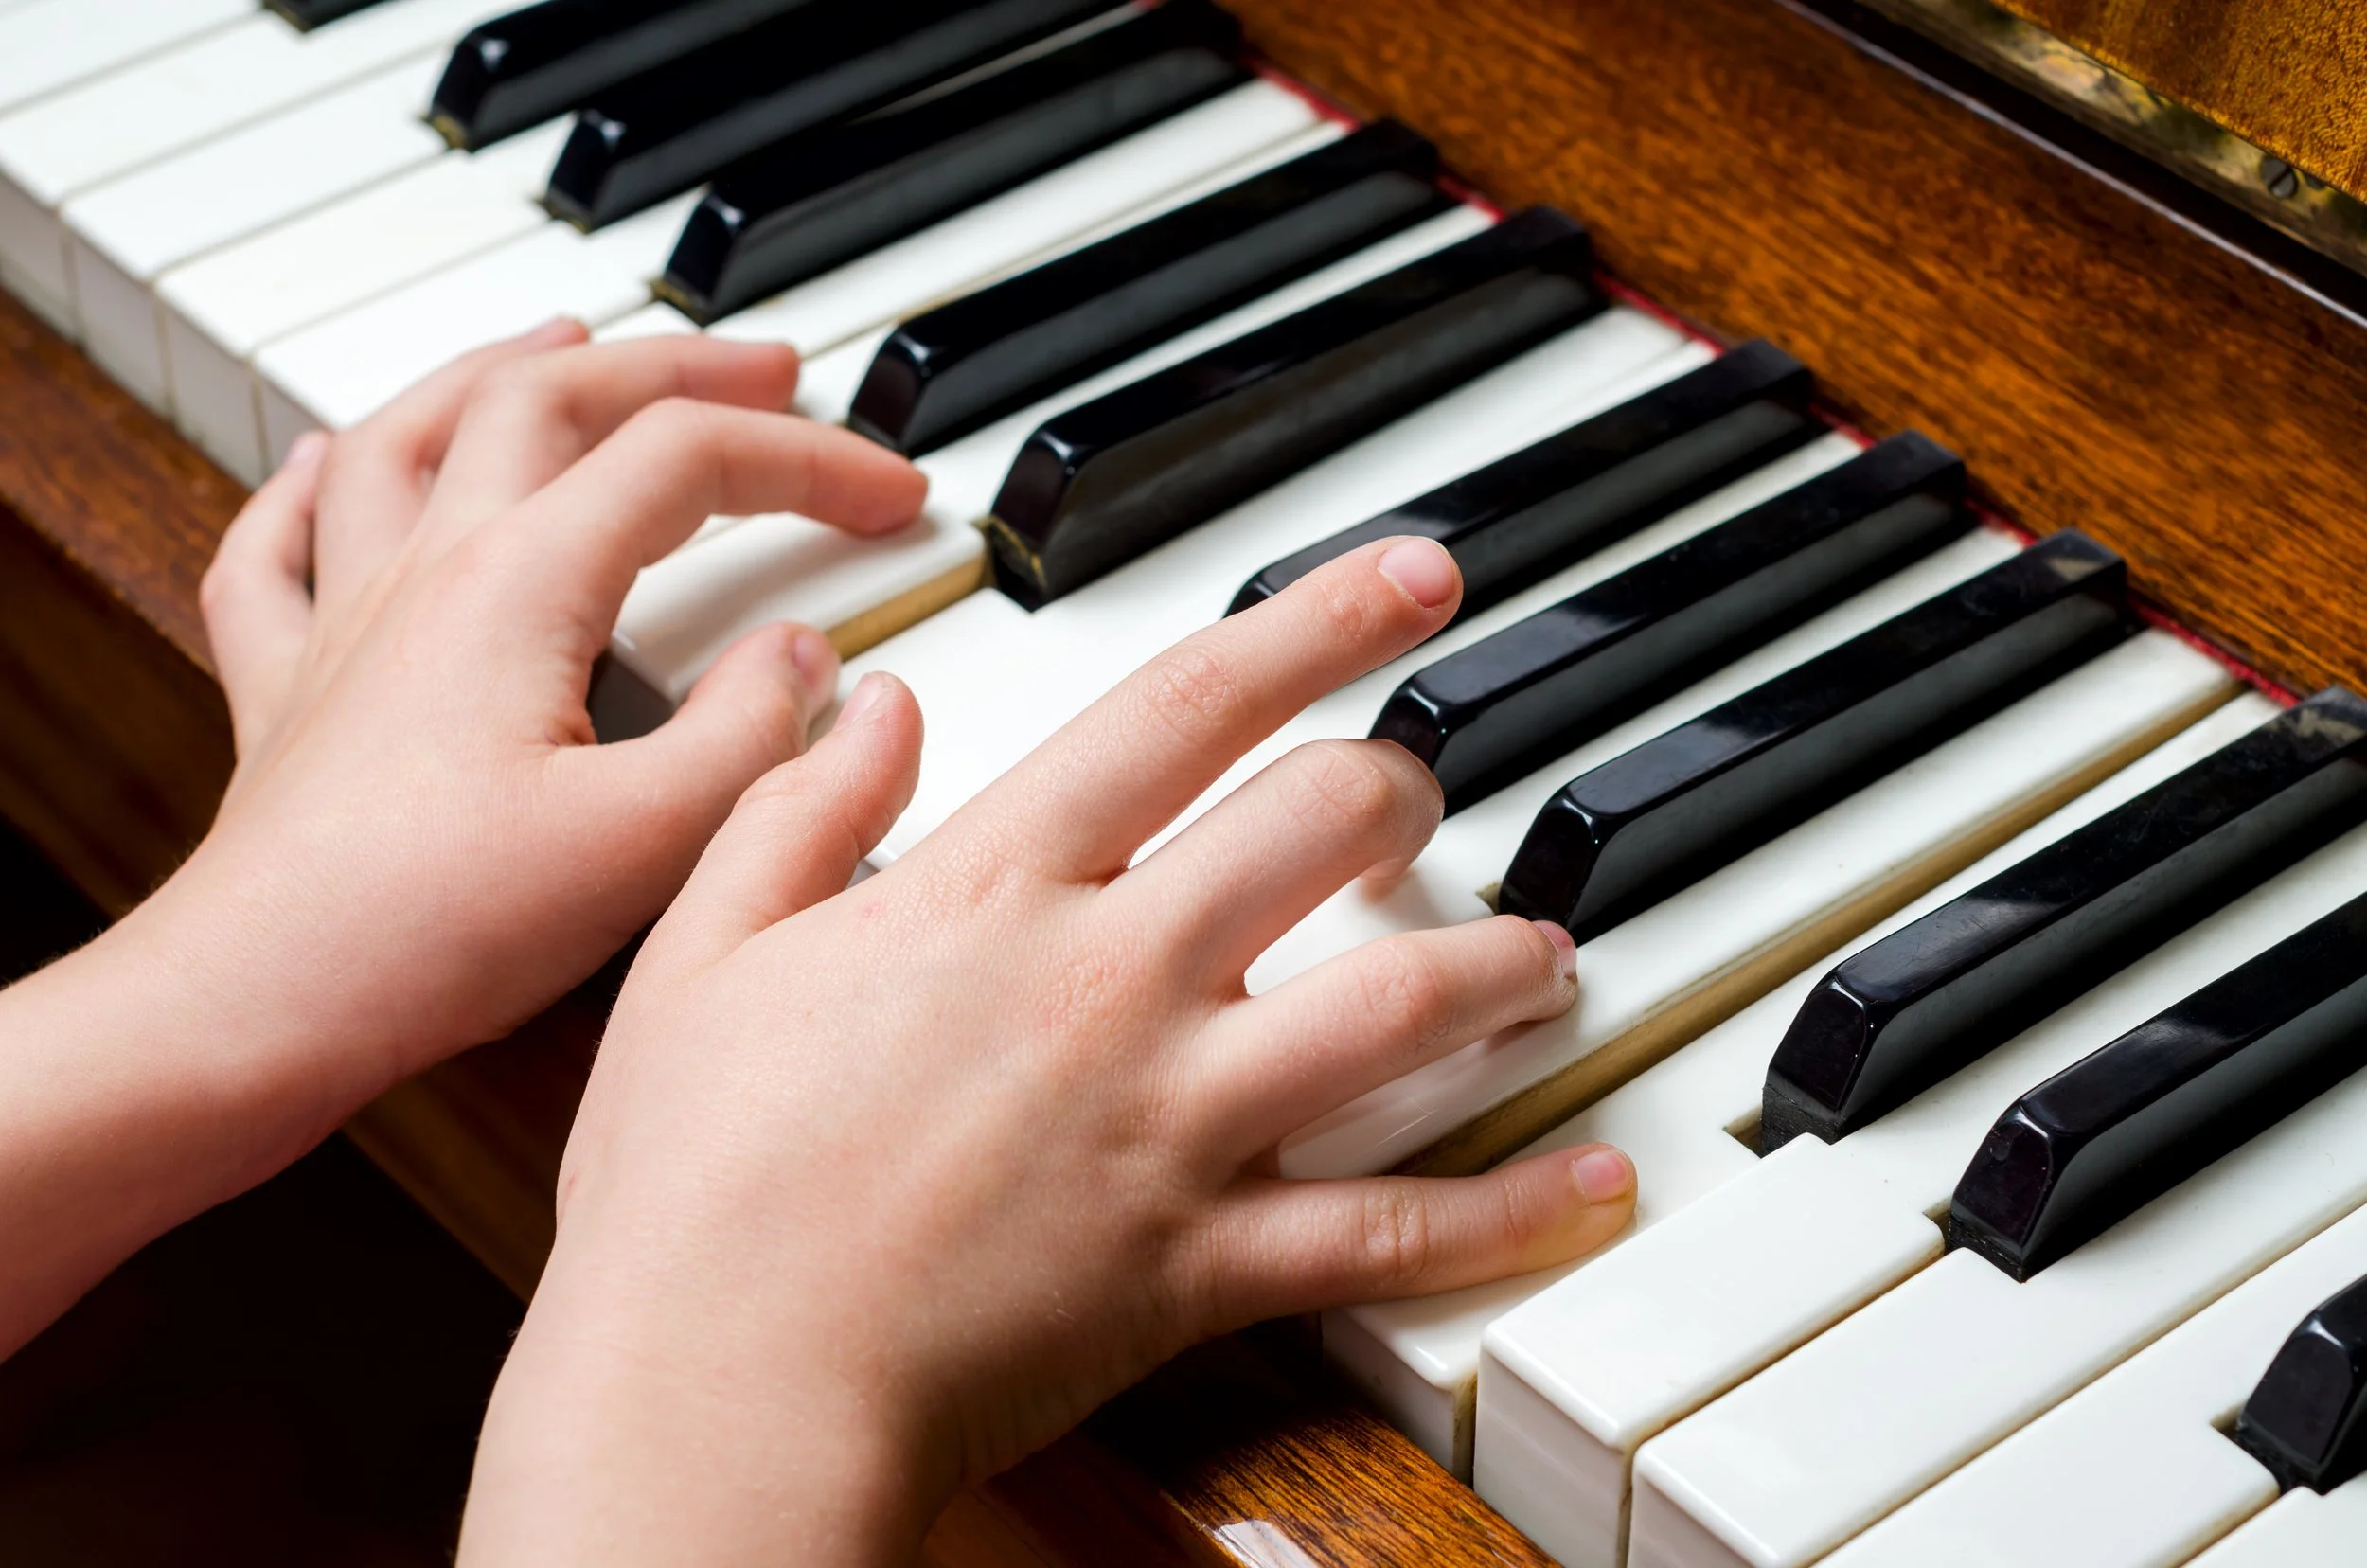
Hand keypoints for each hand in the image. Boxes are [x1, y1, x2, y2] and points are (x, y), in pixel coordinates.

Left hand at [0, 321, 923, 1349]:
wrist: (257, 1003)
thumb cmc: (436, 929)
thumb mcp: (651, 841)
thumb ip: (751, 734)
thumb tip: (802, 659)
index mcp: (522, 584)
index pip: (689, 460)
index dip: (810, 458)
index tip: (893, 495)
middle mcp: (427, 569)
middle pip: (555, 398)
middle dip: (680, 367)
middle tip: (772, 370)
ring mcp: (346, 617)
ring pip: (413, 432)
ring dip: (506, 369)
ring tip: (570, 337)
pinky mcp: (291, 688)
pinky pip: (279, 544)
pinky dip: (314, 480)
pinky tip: (331, 456)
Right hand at [463, 539, 1636, 1566]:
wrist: (716, 1389)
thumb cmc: (692, 1186)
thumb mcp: (704, 949)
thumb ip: (797, 803)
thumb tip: (874, 695)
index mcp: (990, 889)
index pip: (1186, 705)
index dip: (1315, 621)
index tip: (1407, 575)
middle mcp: (1107, 980)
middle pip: (1320, 825)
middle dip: (1399, 787)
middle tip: (1420, 791)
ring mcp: (1171, 1121)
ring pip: (1394, 1008)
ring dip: (1491, 966)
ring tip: (1541, 955)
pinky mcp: (1202, 1261)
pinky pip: (1393, 1232)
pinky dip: (1512, 1214)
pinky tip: (1593, 1186)